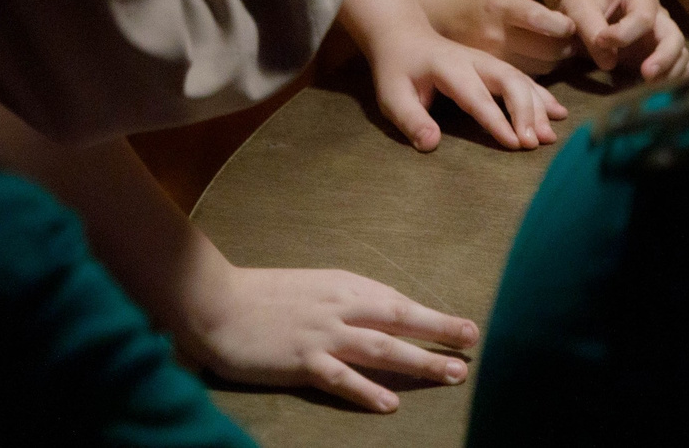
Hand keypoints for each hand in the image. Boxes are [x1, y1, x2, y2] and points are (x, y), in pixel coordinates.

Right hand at [178, 263, 478, 414]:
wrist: (214, 301)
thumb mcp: (310, 287)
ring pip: (382, 348)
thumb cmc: (260, 295)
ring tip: (452, 373)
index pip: (396, 301)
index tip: (461, 326)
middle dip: (440, 331)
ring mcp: (322, 334)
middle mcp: (340, 306)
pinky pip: (341, 378)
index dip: (430, 315)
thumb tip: (373, 314)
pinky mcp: (301, 360)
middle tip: (473, 342)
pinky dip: (367, 391)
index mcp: (343, 285)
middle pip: (400, 319)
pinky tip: (390, 404)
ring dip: (420, 361)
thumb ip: (341, 300)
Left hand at [363, 19, 566, 152]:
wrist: (402, 34)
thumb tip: (431, 144)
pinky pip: (523, 79)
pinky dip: (541, 96)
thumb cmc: (397, 69)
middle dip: (525, 111)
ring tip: (550, 134)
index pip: (477, 96)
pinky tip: (557, 113)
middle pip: (508, 81)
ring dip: (538, 106)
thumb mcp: (392, 95)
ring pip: (520, 79)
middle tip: (535, 142)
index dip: (497, 119)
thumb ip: (411, 120)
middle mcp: (474, 62)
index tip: (515, 143)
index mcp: (449, 68)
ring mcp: (487, 61)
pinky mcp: (494, 66)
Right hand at [416, 0, 580, 72]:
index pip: (540, 20)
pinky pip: (531, 77)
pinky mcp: (494, 74)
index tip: (568, 20)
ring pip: (543, 66)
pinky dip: (541, 66)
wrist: (444, 18)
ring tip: (551, 41)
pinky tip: (537, 53)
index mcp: (500, 5)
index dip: (563, 24)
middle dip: (566, 43)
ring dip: (556, 57)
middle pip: (548, 50)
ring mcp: (493, 59)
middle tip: (566, 33)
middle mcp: (495, 35)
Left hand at [559, 0, 688, 78]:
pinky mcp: (663, 56)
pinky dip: (673, 80)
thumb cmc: (582, 7)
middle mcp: (659, 14)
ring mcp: (664, 36)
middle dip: (664, 57)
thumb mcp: (577, 8)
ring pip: (681, 56)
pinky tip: (652, 88)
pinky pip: (681, 69)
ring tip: (647, 86)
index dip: (624, 34)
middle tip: (646, 75)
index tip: (601, 42)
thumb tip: (610, 62)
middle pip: (674, 37)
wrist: (585, 16)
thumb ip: (589, 29)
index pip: (643, 17)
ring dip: (669, 73)